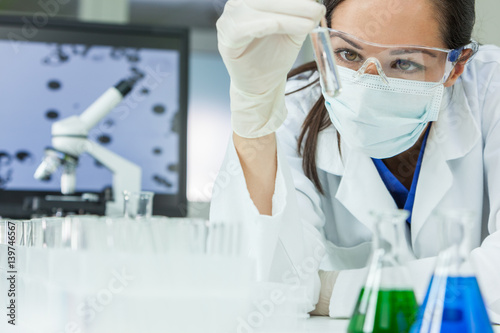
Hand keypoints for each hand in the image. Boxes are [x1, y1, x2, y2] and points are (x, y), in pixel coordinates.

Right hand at [217, 0, 324, 137]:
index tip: (316, 3)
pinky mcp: (227, 38)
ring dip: (287, 15)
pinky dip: (266, 25)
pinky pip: (246, 27)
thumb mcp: (292, 31)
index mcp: (252, 1)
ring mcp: (228, 20)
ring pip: (259, 9)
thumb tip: (315, 4)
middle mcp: (237, 5)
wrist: (261, 85)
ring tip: (309, 24)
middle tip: (317, 10)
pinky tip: (281, 26)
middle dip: (295, 4)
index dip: (295, 0)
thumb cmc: (273, 57)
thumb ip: (300, 15)